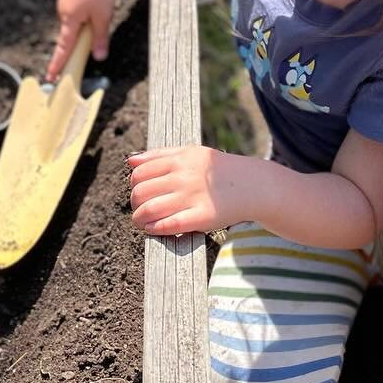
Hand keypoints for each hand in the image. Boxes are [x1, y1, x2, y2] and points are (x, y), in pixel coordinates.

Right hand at [46, 0, 114, 80]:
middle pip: (73, 32)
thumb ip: (100, 38)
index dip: (58, 63)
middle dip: (85, 33)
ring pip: (77, 19)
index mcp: (69, 18)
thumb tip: (98, 57)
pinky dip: (87, 8)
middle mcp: (63, 10)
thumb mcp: (104, 16)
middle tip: (101, 16)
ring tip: (103, 0)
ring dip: (89, 18)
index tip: (51, 77)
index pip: (64, 47)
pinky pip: (78, 8)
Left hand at [127, 146, 259, 236]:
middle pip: (140, 193)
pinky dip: (154, 229)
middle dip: (134, 204)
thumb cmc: (217, 170)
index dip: (134, 186)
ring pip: (149, 210)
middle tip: (140, 209)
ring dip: (139, 219)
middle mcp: (184, 177)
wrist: (251, 184)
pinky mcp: (203, 217)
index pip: (139, 174)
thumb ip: (160, 155)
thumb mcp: (191, 153)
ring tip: (142, 222)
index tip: (140, 193)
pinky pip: (169, 225)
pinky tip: (152, 229)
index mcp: (180, 159)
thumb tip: (130, 161)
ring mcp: (193, 197)